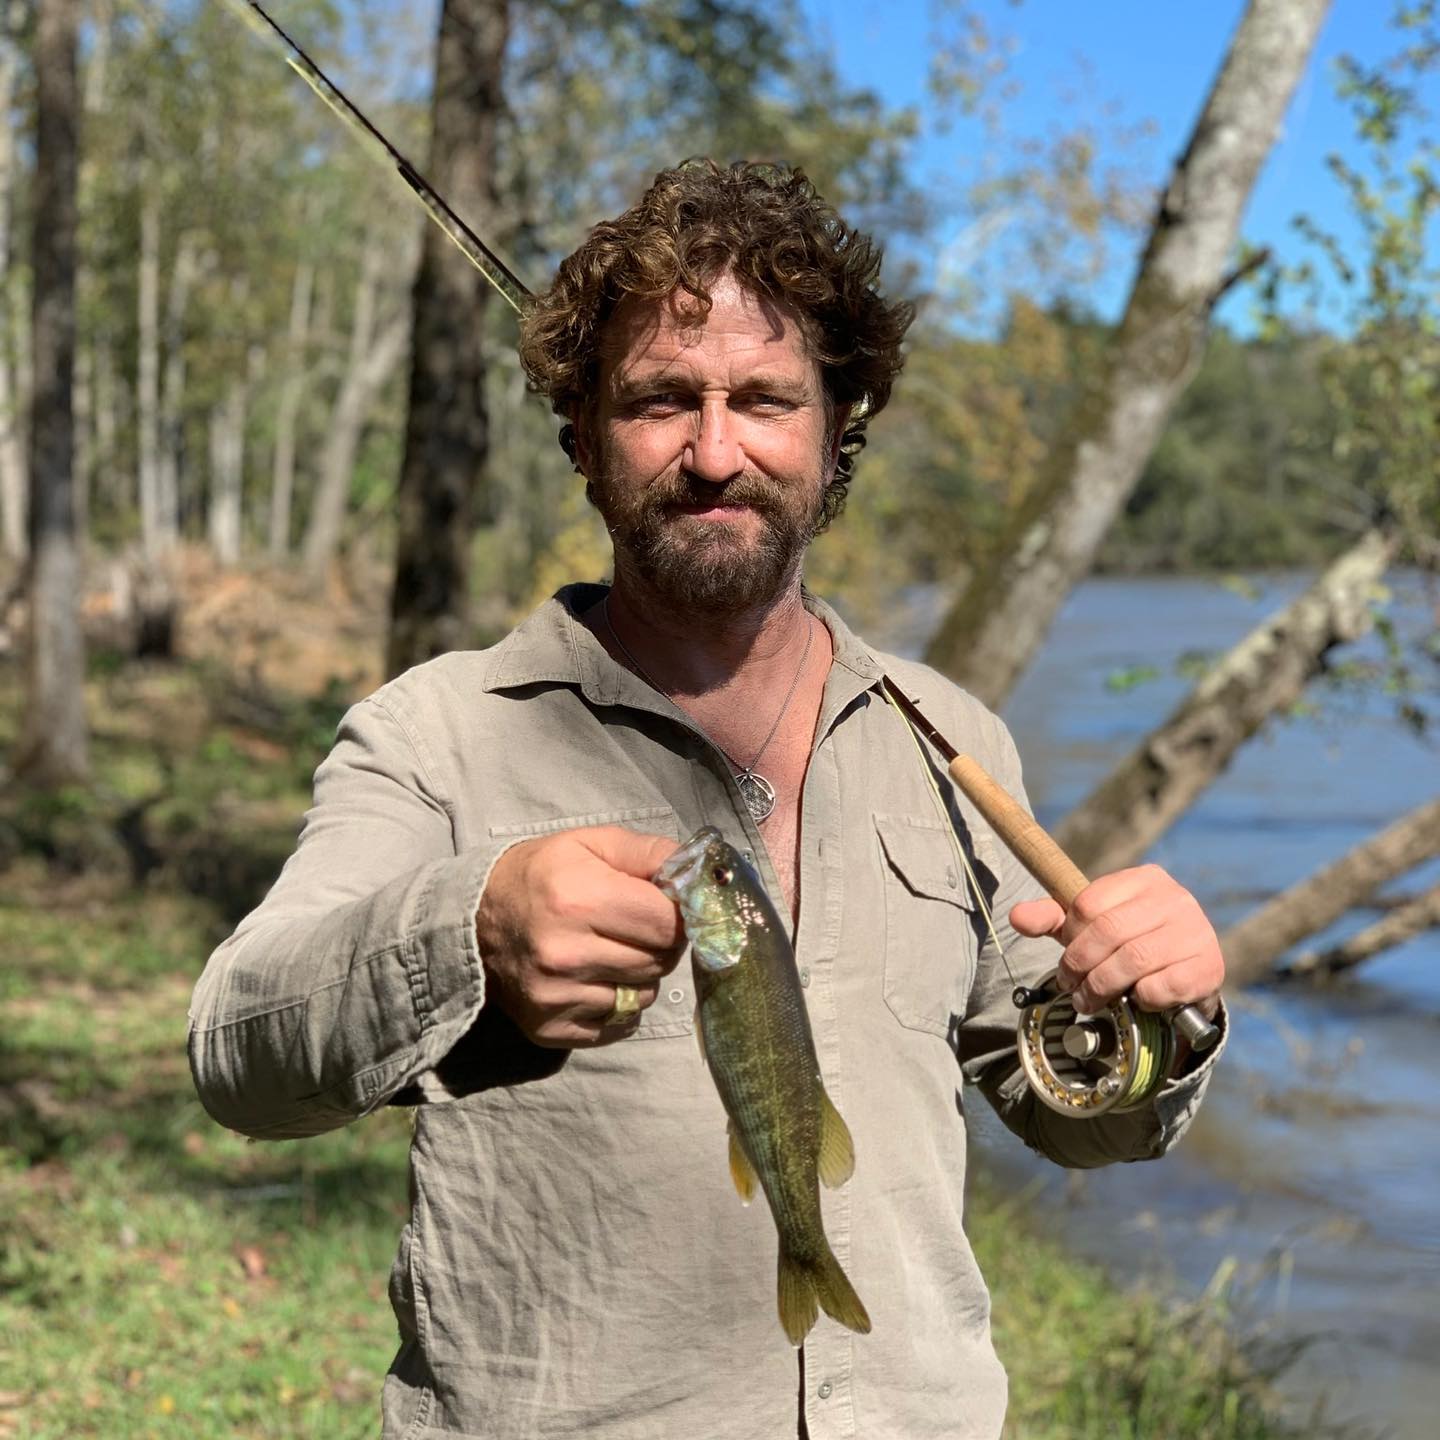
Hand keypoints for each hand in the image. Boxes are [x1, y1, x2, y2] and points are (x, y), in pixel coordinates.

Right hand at [476, 826, 684, 1047]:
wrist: (471, 920)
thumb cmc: (540, 875)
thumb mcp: (590, 844)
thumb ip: (650, 853)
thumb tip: (700, 875)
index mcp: (580, 900)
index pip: (669, 925)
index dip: (679, 915)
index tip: (668, 908)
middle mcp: (567, 953)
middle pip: (660, 962)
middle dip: (661, 943)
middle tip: (636, 927)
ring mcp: (556, 997)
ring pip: (643, 995)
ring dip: (641, 975)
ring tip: (611, 951)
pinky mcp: (550, 1028)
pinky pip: (619, 1025)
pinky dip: (619, 1005)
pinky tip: (596, 979)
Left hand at [1009, 864, 1223, 1019]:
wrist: (1187, 973)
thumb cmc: (1132, 943)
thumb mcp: (1091, 926)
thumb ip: (1053, 918)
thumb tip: (1016, 917)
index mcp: (1144, 879)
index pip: (1089, 903)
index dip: (1070, 935)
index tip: (1068, 957)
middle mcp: (1175, 898)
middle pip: (1108, 931)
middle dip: (1080, 964)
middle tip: (1070, 986)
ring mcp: (1196, 931)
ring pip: (1133, 959)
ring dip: (1102, 986)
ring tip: (1090, 1000)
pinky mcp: (1208, 967)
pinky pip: (1161, 985)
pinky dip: (1140, 998)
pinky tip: (1135, 1000)